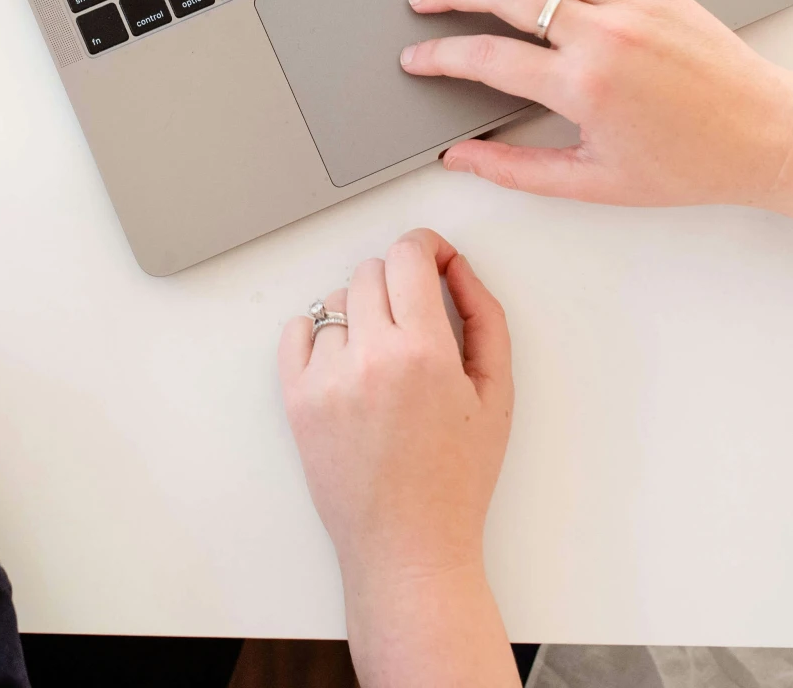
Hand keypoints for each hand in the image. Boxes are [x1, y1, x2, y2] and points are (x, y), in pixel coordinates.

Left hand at [278, 230, 516, 686]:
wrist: (407, 544)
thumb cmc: (457, 478)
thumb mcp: (496, 394)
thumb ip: (484, 318)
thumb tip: (458, 269)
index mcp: (424, 352)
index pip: (408, 255)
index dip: (424, 246)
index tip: (431, 257)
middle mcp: (370, 357)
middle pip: (371, 271)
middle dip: (397, 282)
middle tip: (415, 318)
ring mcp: (326, 378)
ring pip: (336, 301)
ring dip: (362, 313)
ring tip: (384, 357)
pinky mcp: (296, 399)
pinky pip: (296, 332)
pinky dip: (319, 335)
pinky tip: (346, 362)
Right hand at [402, 0, 792, 208]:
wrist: (767, 136)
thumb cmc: (691, 164)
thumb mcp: (596, 183)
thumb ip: (518, 170)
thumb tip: (462, 159)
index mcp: (583, 86)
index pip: (486, 59)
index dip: (440, 57)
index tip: (416, 59)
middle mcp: (603, 34)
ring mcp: (632, 0)